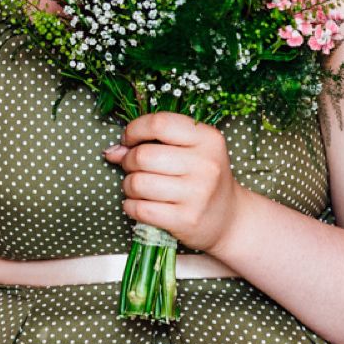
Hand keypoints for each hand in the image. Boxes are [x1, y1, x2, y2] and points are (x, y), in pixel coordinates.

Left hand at [104, 113, 242, 252]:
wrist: (230, 218)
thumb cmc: (203, 179)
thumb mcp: (189, 152)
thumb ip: (152, 143)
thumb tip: (113, 151)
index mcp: (208, 139)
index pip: (159, 123)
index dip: (135, 130)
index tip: (129, 140)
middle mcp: (206, 165)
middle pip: (143, 156)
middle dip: (128, 161)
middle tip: (133, 168)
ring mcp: (198, 194)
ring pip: (137, 183)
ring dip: (128, 185)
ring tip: (137, 188)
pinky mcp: (186, 220)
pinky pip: (140, 209)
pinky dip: (130, 206)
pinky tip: (139, 205)